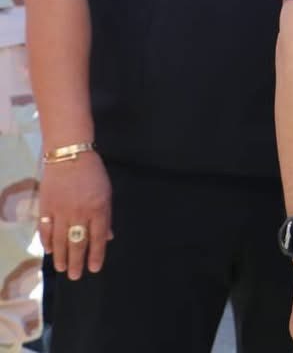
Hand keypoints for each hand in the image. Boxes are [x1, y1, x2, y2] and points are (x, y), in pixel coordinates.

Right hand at [37, 151, 111, 278]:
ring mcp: (61, 211)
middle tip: (75, 276)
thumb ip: (106, 216)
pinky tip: (49, 251)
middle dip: (77, 261)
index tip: (94, 268)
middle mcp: (80, 213)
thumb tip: (107, 237)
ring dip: (61, 256)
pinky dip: (47, 242)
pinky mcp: (46, 208)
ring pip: (60, 240)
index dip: (96, 255)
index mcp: (99, 209)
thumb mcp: (106, 193)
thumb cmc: (93, 173)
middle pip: (78, 242)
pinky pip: (45, 230)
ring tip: (62, 269)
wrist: (69, 155)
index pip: (98, 238)